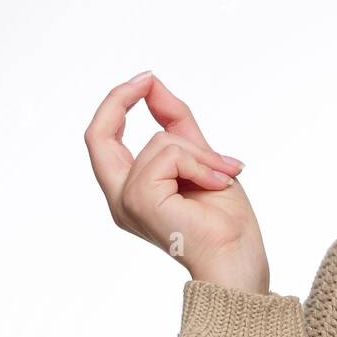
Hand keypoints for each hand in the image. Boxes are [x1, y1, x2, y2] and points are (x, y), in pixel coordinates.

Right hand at [84, 70, 270, 293]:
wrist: (239, 257)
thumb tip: (156, 87)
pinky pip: (169, 155)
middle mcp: (120, 198)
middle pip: (97, 135)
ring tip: (222, 176)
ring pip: (159, 142)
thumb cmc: (225, 222)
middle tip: (147, 79)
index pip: (105, 139)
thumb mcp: (201, 160)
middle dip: (119, 99)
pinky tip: (217, 183)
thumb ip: (179, 127)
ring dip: (201, 152)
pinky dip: (200, 162)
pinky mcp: (140, 200)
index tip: (147, 80)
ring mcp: (126, 201)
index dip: (120, 103)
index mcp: (132, 191)